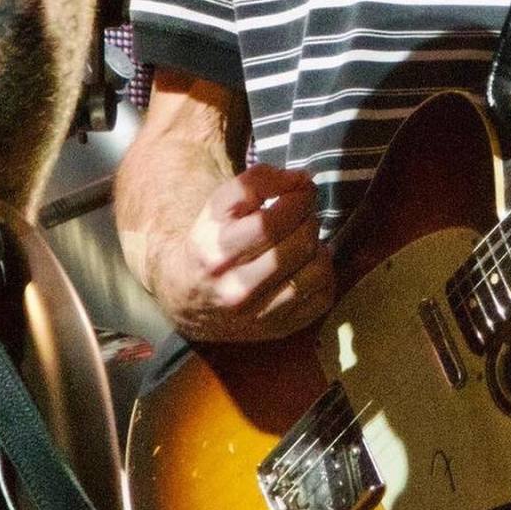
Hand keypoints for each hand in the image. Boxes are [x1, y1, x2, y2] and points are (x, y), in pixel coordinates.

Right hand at [157, 162, 335, 342]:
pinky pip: (322, 298)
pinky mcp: (277, 330)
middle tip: (302, 213)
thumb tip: (305, 180)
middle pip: (299, 242)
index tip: (302, 188)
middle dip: (310, 218)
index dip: (299, 197)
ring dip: (319, 247)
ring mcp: (258, 313)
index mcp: (217, 250)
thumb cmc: (213, 241)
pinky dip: (324, 275)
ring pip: (316, 271)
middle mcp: (235, 286)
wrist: (186, 297)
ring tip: (304, 240)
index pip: (272, 221)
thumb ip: (258, 181)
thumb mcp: (220, 204)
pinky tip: (307, 265)